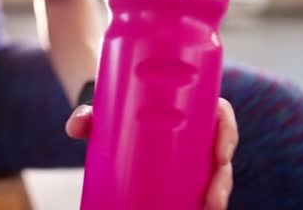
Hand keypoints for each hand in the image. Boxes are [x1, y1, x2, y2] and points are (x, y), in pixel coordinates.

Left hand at [66, 98, 238, 209]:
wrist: (105, 108)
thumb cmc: (113, 102)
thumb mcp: (102, 106)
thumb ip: (86, 114)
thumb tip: (75, 127)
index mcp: (189, 102)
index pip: (220, 115)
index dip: (226, 135)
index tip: (220, 155)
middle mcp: (194, 126)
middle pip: (221, 152)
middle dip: (223, 180)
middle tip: (212, 199)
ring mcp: (188, 149)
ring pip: (214, 173)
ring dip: (217, 196)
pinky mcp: (180, 167)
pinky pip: (197, 184)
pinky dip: (200, 201)